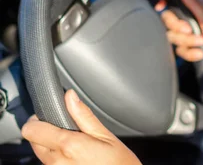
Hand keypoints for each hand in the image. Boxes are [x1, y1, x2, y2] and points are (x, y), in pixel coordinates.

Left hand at [21, 90, 140, 164]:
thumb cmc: (118, 162)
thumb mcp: (105, 136)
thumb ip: (84, 115)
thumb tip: (70, 96)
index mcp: (68, 145)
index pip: (31, 129)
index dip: (39, 119)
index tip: (51, 115)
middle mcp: (56, 161)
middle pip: (33, 140)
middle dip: (45, 131)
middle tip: (68, 130)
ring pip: (41, 152)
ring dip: (52, 146)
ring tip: (76, 146)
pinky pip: (50, 163)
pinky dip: (58, 157)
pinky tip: (76, 156)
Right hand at [157, 0, 202, 62]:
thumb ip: (194, 3)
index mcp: (195, 9)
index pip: (174, 2)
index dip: (164, 2)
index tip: (160, 6)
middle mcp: (190, 20)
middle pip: (168, 20)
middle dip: (178, 27)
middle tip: (190, 30)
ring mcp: (188, 34)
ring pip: (172, 37)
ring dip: (187, 41)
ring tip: (202, 43)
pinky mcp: (188, 47)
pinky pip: (179, 50)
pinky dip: (190, 53)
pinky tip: (200, 54)